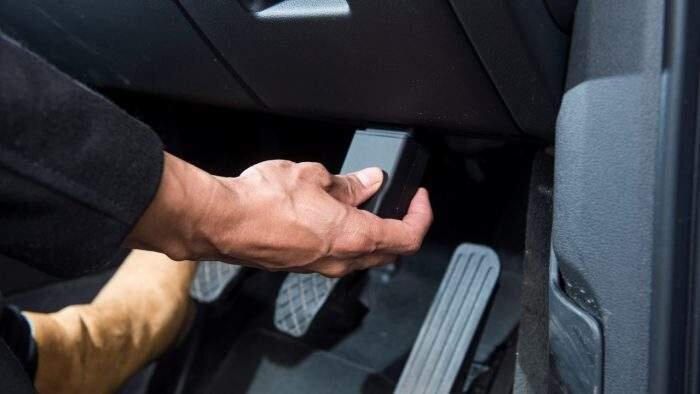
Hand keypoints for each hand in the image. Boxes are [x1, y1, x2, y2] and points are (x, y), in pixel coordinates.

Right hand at [126, 153, 432, 276]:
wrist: (221, 222)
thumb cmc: (261, 203)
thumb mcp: (314, 177)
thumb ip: (348, 183)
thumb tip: (367, 181)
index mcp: (354, 236)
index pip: (407, 236)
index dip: (420, 216)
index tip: (417, 197)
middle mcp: (340, 259)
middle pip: (388, 251)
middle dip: (398, 226)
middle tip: (395, 201)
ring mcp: (319, 267)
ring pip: (361, 256)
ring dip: (370, 231)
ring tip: (360, 201)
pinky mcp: (300, 265)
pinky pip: (335, 255)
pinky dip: (344, 237)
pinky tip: (330, 214)